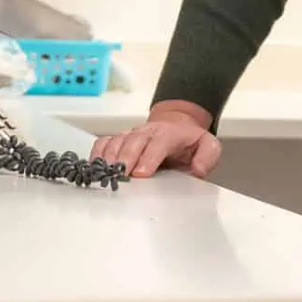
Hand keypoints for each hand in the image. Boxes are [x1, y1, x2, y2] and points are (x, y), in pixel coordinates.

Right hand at [91, 105, 222, 177]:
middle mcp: (148, 131)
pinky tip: (93, 166)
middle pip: (134, 141)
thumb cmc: (189, 143)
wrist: (175, 127)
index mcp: (170, 134)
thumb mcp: (208, 147)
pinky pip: (104, 142)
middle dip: (126, 157)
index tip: (141, 173)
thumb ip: (207, 156)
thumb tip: (198, 170)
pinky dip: (97, 153)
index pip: (159, 143)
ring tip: (104, 173)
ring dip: (109, 157)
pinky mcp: (119, 139)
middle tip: (120, 174)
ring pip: (117, 141)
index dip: (149, 157)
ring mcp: (131, 134)